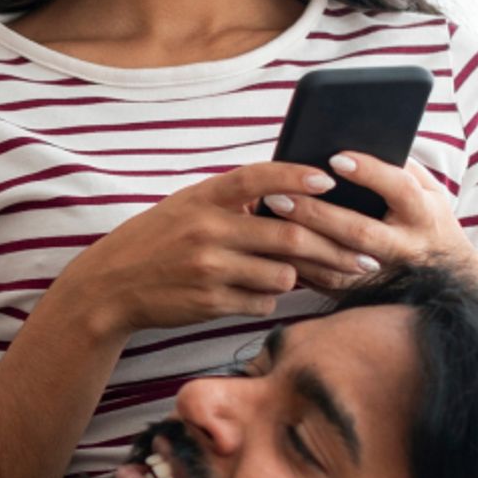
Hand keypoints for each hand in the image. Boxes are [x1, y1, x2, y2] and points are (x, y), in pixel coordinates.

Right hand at [51, 161, 382, 342]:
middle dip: (334, 248)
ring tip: (298, 274)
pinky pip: (261, 301)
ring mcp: (208, 268)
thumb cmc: (158, 240)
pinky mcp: (210, 302)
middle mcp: (206, 230)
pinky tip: (255, 291)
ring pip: (281, 273)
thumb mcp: (187, 206)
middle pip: (288, 235)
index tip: (330, 178)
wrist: (111, 285)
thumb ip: (233, 200)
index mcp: (202, 198)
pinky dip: (268, 297)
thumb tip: (292, 196)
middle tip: (365, 257)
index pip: (257, 177)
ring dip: (296, 276)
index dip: (296, 176)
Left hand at [259, 152, 477, 298]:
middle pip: (359, 231)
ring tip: (269, 217)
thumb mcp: (429, 191)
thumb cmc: (428, 220)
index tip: (336, 157)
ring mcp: (385, 275)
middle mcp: (406, 248)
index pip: (399, 189)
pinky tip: (272, 245)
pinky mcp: (364, 293)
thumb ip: (402, 167)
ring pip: (337, 263)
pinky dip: (298, 264)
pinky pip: (326, 283)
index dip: (370, 173)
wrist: (449, 280)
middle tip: (279, 195)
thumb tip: (361, 138)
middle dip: (318, 213)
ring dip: (300, 242)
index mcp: (424, 216)